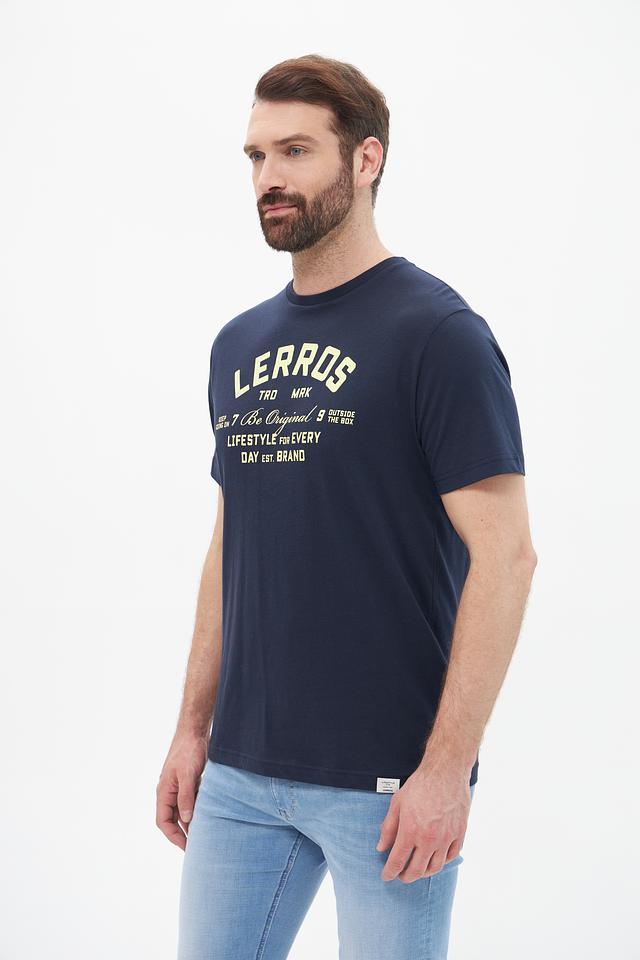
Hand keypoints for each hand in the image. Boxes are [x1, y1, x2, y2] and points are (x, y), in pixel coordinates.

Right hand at [156, 733, 207, 849]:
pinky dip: (197, 810)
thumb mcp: (188, 775)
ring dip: (191, 823)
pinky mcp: (189, 782)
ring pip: (182, 811)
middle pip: (171, 819)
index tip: (187, 847)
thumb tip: (186, 820)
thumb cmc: (188, 750)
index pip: (163, 821)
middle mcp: (169, 792)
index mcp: (163, 791)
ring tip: (204, 836)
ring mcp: (178, 787)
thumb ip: (186, 797)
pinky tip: (209, 816)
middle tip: (197, 847)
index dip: (173, 836)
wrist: (195, 730)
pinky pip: (190, 801)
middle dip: (182, 834)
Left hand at [376, 765, 471, 882]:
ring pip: (435, 867)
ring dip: (424, 873)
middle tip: (401, 875)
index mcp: (410, 831)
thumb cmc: (420, 785)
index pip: (398, 861)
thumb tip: (381, 847)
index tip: (386, 876)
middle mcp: (429, 839)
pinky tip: (435, 859)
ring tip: (417, 869)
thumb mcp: (397, 803)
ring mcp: (446, 838)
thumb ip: (388, 828)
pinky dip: (442, 862)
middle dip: (406, 876)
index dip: (390, 872)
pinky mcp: (459, 834)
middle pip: (416, 870)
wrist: (446, 772)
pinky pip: (451, 856)